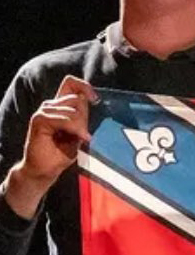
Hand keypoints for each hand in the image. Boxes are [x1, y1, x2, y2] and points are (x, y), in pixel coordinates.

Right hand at [4, 75, 97, 219]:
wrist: (44, 171)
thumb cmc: (60, 155)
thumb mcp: (77, 134)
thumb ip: (82, 118)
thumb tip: (91, 101)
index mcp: (59, 107)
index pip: (71, 84)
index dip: (85, 86)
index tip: (95, 100)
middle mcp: (51, 106)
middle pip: (76, 99)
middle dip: (85, 117)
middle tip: (84, 135)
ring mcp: (44, 111)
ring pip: (72, 110)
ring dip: (80, 126)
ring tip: (81, 139)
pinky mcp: (39, 120)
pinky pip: (63, 119)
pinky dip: (73, 128)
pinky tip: (78, 138)